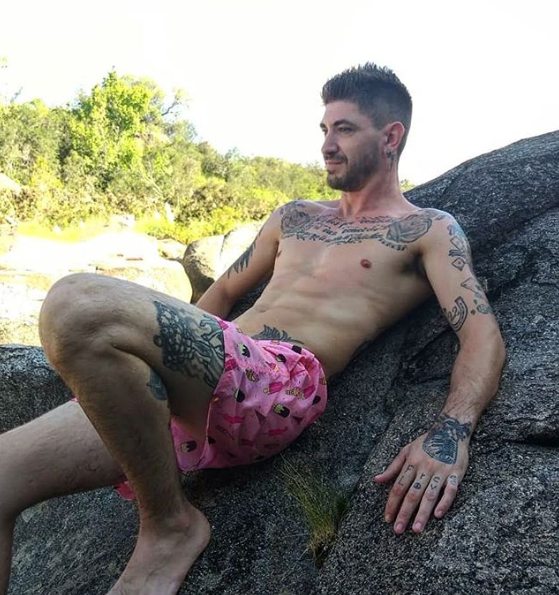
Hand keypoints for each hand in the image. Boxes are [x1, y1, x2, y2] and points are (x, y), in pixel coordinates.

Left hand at [374, 415, 470, 533]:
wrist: (450, 430)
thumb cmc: (425, 442)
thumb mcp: (406, 450)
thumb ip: (392, 467)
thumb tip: (377, 479)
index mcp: (411, 462)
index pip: (398, 487)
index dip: (392, 503)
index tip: (387, 518)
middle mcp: (424, 468)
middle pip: (412, 493)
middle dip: (404, 513)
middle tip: (398, 530)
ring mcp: (441, 471)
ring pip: (429, 494)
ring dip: (422, 513)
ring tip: (416, 529)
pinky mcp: (456, 473)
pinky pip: (450, 490)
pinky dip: (444, 502)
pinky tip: (438, 515)